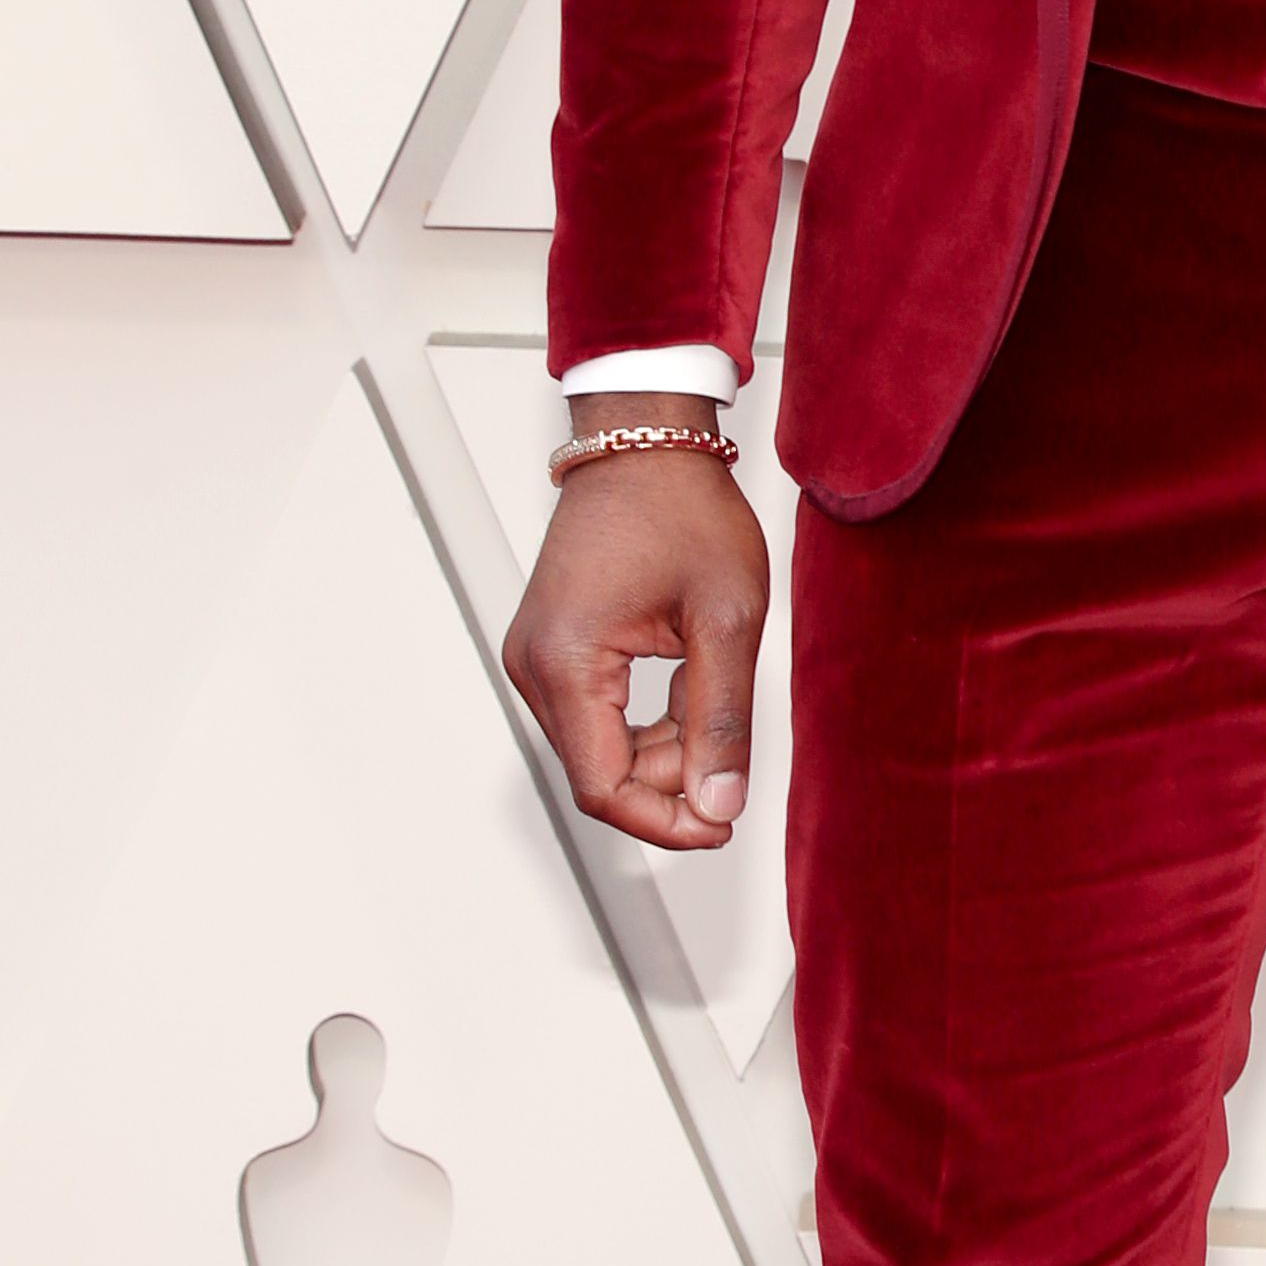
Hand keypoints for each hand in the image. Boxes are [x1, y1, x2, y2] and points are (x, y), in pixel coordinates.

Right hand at [501, 430, 770, 852]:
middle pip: (598, 773)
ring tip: (713, 698)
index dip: (666, 820)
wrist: (648, 443)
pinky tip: (688, 693)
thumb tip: (718, 801)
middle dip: (669, 782)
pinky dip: (643, 724)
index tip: (720, 823)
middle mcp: (534, 664)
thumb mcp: (726, 619)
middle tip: (731, 756)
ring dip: (660, 751)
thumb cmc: (681, 508)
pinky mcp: (551, 649)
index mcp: (567, 660)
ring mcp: (536, 657)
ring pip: (597, 749)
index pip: (604, 786)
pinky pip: (594, 716)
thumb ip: (721, 720)